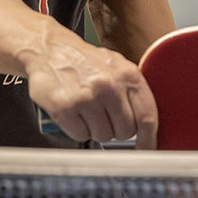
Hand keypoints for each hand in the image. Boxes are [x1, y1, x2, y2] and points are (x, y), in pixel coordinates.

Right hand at [26, 41, 157, 145]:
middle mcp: (109, 85)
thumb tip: (149, 126)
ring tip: (86, 110)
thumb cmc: (84, 61)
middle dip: (116, 129)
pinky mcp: (64, 107)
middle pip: (126, 131)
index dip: (148, 139)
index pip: (147, 116)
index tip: (146, 149)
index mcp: (128, 74)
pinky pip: (80, 135)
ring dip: (95, 129)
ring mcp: (86, 97)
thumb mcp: (116, 66)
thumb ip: (132, 91)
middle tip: (104, 116)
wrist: (48, 48)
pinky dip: (76, 129)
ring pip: (103, 136)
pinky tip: (73, 113)